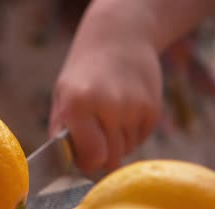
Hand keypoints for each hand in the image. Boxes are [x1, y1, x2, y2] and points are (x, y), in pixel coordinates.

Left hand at [49, 41, 161, 173]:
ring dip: (116, 143)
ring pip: (127, 150)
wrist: (118, 39)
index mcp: (79, 105)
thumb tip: (70, 163)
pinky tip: (123, 112)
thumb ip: (61, 132)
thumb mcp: (62, 97)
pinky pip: (141, 139)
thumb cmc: (83, 73)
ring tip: (108, 118)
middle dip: (101, 156)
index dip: (86, 163)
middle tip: (94, 139)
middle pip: (112, 158)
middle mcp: (109, 107)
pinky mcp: (153, 109)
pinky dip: (131, 133)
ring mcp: (135, 108)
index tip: (83, 157)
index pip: (92, 157)